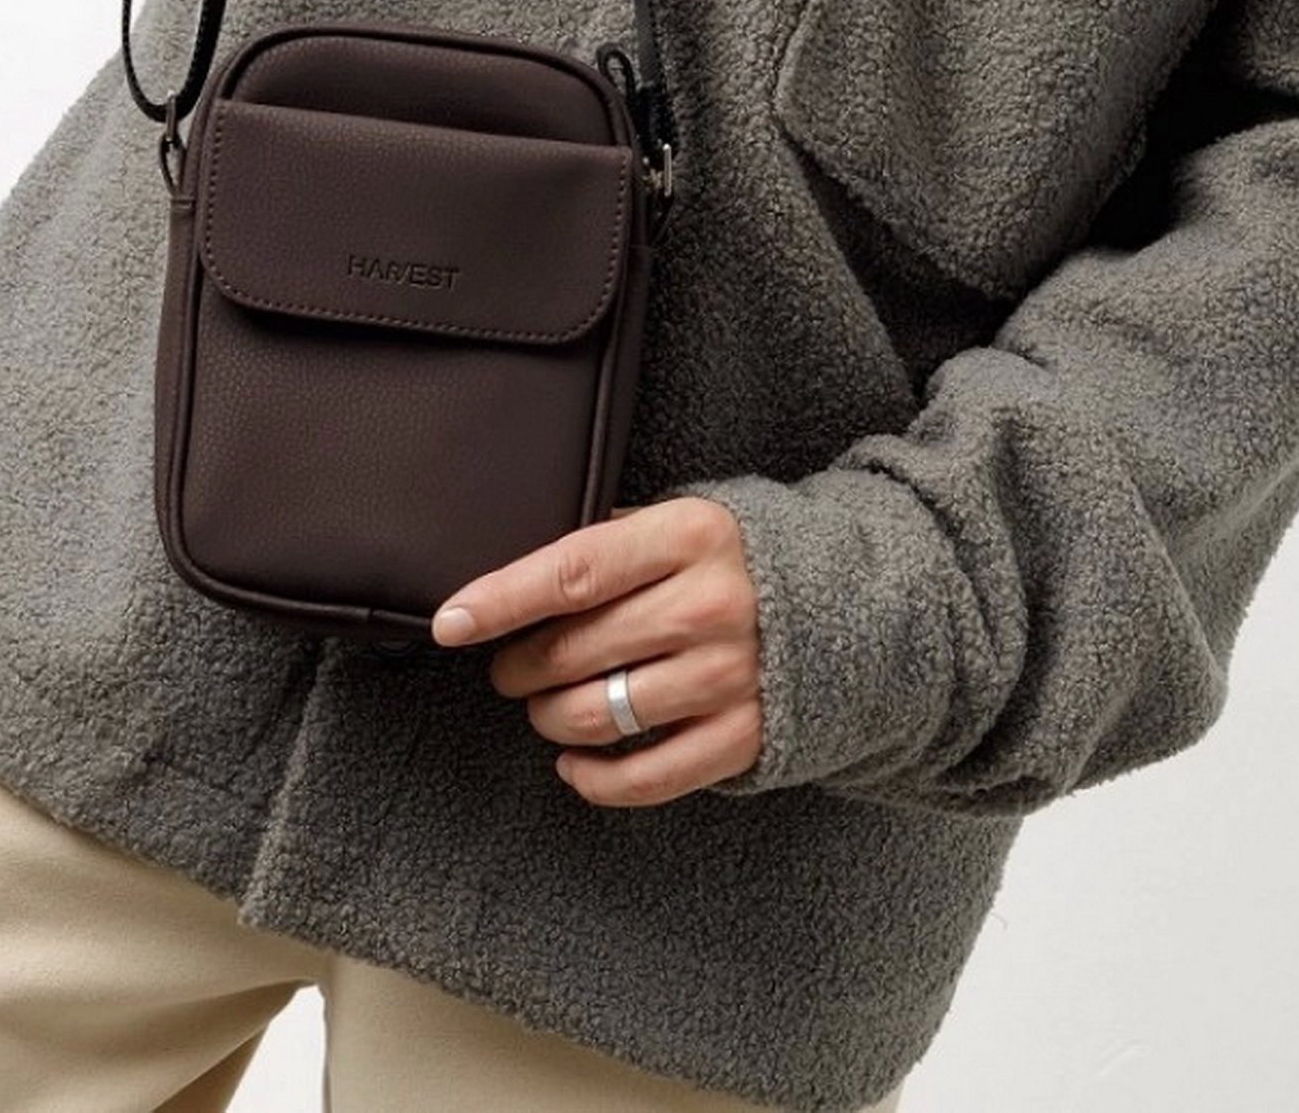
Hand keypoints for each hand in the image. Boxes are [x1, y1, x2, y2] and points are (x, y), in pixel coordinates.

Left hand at [431, 497, 762, 804]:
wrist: (847, 604)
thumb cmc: (737, 560)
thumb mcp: (683, 520)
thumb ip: (613, 538)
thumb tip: (517, 572)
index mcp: (690, 535)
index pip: (573, 571)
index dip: (502, 599)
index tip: (452, 621)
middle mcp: (711, 606)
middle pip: (576, 649)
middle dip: (520, 665)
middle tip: (507, 666)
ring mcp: (730, 676)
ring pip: (600, 714)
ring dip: (551, 717)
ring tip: (544, 705)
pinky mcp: (745, 736)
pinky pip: (647, 776)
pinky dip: (595, 778)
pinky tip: (574, 764)